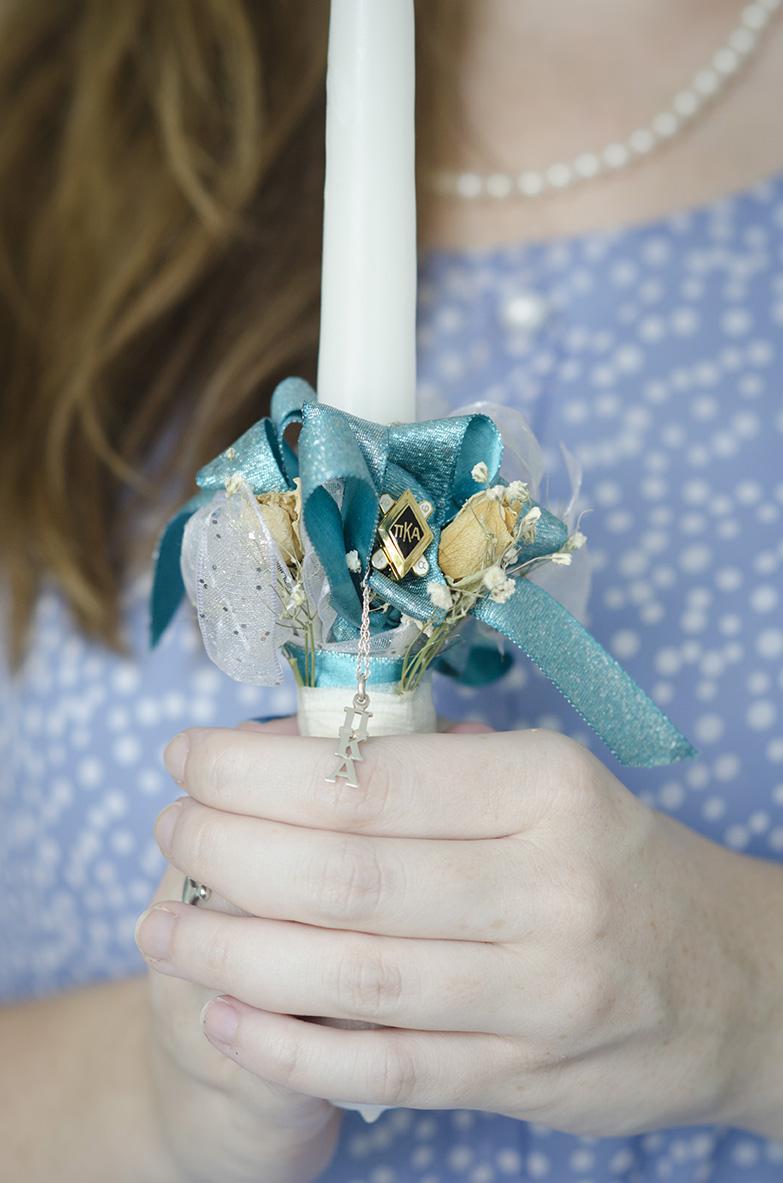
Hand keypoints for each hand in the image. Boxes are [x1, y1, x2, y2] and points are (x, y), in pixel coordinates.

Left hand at [140, 725, 782, 1137]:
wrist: (738, 980)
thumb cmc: (617, 860)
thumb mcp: (552, 785)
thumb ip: (436, 769)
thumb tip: (293, 751)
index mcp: (546, 789)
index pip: (367, 777)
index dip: (254, 770)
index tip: (190, 757)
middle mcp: (548, 885)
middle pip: (344, 873)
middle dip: (226, 849)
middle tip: (168, 827)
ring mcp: (539, 992)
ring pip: (351, 974)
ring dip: (232, 951)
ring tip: (162, 925)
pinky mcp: (526, 1076)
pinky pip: (386, 1067)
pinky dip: (291, 1047)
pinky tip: (224, 1018)